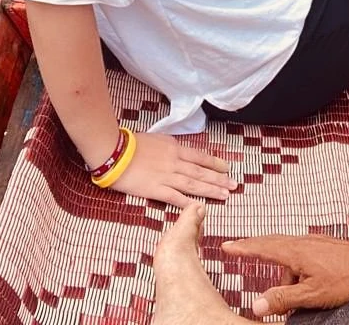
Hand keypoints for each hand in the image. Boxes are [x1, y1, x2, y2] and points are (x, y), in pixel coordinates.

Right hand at [108, 131, 236, 206]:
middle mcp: (174, 161)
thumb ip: (169, 147)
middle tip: (234, 185)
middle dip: (219, 179)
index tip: (227, 168)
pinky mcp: (155, 189)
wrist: (114, 151)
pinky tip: (199, 208)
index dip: (215, 163)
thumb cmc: (130, 144)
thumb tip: (178, 152)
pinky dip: (188, 203)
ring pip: (193, 184)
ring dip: (210, 190)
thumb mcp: (155, 139)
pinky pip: (175, 197)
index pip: (200, 156)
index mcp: (174, 148)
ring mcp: (166, 176)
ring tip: (225, 195)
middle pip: (201, 171)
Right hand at [221, 234, 348, 316]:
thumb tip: (257, 305)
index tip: (226, 245)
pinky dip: (296, 267)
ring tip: (292, 296)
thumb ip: (283, 299)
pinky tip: (306, 282)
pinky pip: (302, 254)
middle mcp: (302, 242)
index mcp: (294, 252)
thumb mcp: (311, 295)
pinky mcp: (324, 246)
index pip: (261, 247)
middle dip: (255, 248)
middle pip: (271, 243)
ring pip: (289, 253)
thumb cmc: (346, 279)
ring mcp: (314, 241)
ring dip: (284, 272)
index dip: (242, 247)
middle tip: (239, 249)